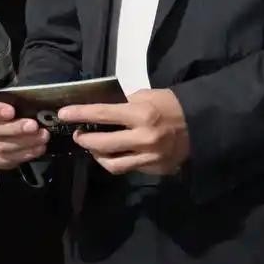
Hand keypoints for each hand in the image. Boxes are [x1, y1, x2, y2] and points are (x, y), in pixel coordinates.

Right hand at [0, 92, 49, 169]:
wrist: (17, 122)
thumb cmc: (17, 104)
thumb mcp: (18, 95)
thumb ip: (21, 95)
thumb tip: (36, 96)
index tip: (11, 111)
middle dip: (16, 128)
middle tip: (34, 126)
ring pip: (0, 146)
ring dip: (24, 143)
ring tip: (43, 137)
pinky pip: (5, 159)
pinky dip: (23, 155)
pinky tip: (37, 149)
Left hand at [57, 88, 189, 176]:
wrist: (200, 125)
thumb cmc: (171, 104)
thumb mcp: (148, 95)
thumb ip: (125, 104)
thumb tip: (104, 112)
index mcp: (141, 114)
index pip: (103, 114)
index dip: (80, 114)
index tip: (64, 114)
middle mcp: (143, 138)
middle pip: (103, 144)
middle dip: (85, 140)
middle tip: (78, 135)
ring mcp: (148, 156)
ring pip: (112, 163)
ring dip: (97, 156)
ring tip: (93, 147)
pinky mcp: (153, 168)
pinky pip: (127, 168)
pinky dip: (116, 161)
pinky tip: (112, 154)